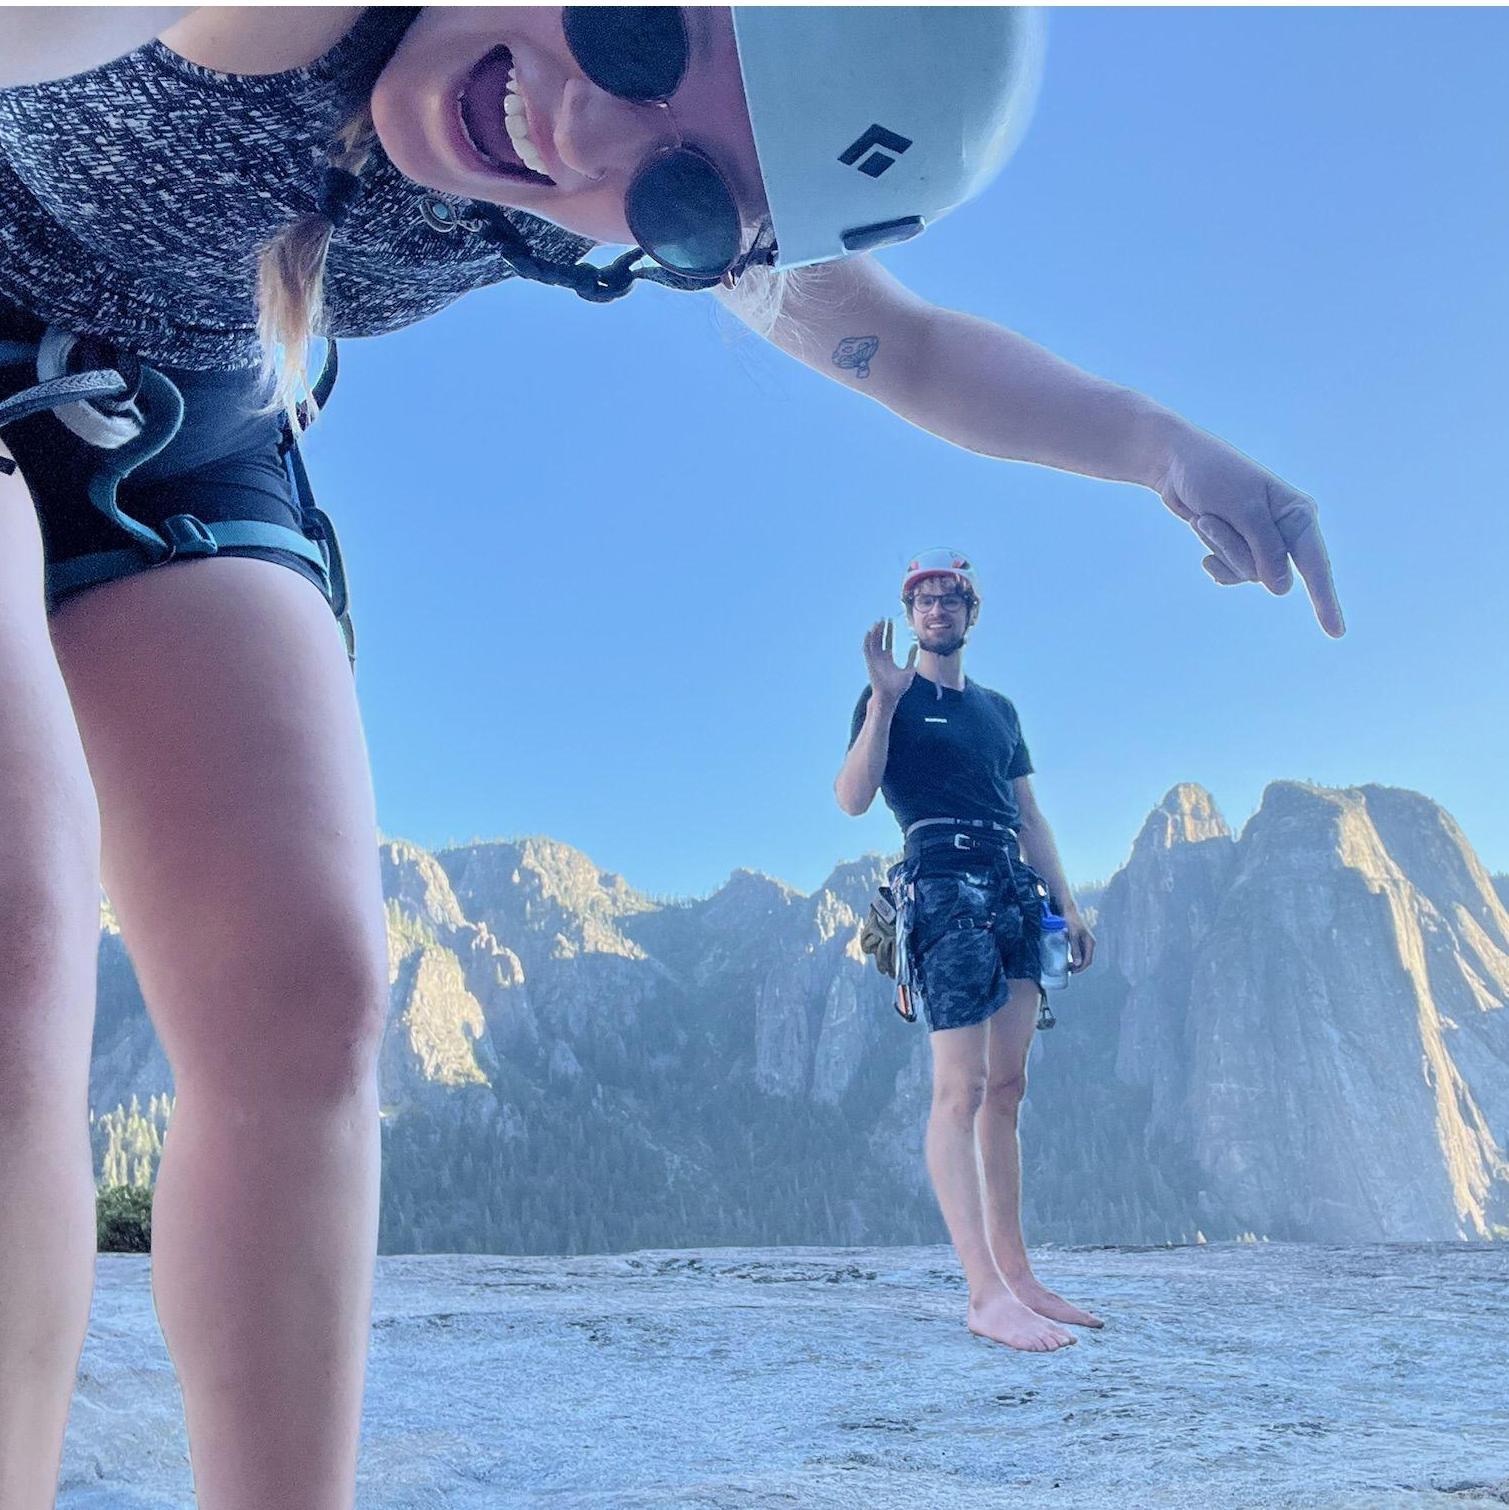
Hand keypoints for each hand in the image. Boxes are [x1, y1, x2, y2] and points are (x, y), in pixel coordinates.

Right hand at [863, 619, 916, 703]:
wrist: (889, 696)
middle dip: (881, 628)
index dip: (888, 631)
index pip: (887, 641)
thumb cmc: (899, 686)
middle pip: (879, 639)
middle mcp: (879, 658)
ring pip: (872, 642)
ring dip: (874, 632)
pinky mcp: (869, 663)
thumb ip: (912, 657)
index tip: (891, 621)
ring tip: (878, 622)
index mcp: (887, 659)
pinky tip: (869, 632)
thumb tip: (915, 645)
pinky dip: (867, 641)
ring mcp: (874, 660)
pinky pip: (866, 650)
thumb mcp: (909, 670)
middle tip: (884, 618)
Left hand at [1065, 910, 1095, 973]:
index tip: (1071, 972)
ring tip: (1067, 966)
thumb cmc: (1070, 921)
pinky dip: (1074, 957)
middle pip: (1086, 960)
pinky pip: (1079, 952)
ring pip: (1082, 956)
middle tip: (1068, 971)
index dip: (1080, 968)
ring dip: (1076, 963)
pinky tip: (1067, 958)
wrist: (1068, 910)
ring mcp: (1085, 941)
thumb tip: (1078, 964)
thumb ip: (1075, 949)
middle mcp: (1089, 943)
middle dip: (1078, 967)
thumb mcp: (1072, 936)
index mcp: (1090, 943)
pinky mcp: (1080, 939)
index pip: (1087, 960)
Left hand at [1155, 432, 1343, 637]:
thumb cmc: (1213, 476)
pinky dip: (1215, 561)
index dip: (1325, 600)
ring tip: (1206, 518)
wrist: (1177, 465)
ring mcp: (1263, 543)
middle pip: (1267, 573)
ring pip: (1246, 574)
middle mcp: (1287, 532)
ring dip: (1219, 548)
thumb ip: (1265, 549)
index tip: (1336, 633)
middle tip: (1211, 519)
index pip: (1316, 565)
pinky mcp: (1240, 550)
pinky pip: (1231, 575)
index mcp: (1299, 514)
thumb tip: (1281, 589)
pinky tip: (1203, 539)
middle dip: (1234, 551)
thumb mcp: (1242, 508)